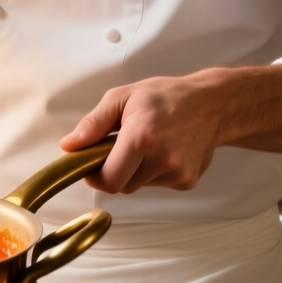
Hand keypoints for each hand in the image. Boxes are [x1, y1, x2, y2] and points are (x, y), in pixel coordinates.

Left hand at [59, 70, 229, 193]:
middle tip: (121, 148)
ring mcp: (178, 172)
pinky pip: (158, 184)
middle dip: (115, 171)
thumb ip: (93, 124)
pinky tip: (165, 150)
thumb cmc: (166, 96)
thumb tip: (69, 146)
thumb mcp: (123, 97)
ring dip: (136, 171)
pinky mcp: (188, 181)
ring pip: (139, 185)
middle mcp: (162, 159)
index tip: (93, 163)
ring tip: (148, 144)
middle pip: (122, 186)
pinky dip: (155, 172)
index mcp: (142, 137)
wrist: (212, 104)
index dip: (95, 175)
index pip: (108, 179)